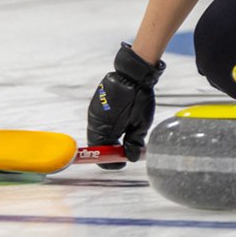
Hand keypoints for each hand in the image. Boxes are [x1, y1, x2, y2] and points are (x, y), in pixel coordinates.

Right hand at [87, 43, 163, 167]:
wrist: (133, 72)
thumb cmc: (138, 97)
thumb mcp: (141, 123)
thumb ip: (134, 142)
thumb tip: (130, 157)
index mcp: (104, 128)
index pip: (100, 153)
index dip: (109, 162)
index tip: (121, 163)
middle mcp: (95, 120)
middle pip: (98, 144)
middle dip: (110, 150)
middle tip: (125, 152)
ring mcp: (95, 111)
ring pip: (99, 133)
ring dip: (109, 138)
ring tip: (125, 138)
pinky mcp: (97, 104)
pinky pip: (100, 122)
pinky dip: (108, 128)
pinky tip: (120, 125)